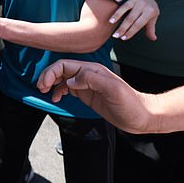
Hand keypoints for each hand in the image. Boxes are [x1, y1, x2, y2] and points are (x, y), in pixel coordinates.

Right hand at [36, 59, 152, 132]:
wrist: (141, 117)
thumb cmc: (131, 104)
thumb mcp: (113, 90)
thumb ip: (92, 80)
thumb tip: (71, 81)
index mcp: (92, 70)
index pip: (65, 66)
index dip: (51, 73)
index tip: (44, 85)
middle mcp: (88, 75)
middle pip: (61, 70)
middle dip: (47, 77)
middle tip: (41, 88)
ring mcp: (87, 84)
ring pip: (62, 79)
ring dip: (51, 84)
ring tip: (45, 93)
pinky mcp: (87, 94)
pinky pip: (67, 89)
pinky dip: (58, 92)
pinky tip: (56, 98)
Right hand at [109, 0, 158, 40]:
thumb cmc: (149, 12)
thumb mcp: (152, 21)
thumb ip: (150, 30)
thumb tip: (153, 39)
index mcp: (149, 12)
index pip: (138, 24)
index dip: (131, 32)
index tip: (123, 38)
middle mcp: (143, 5)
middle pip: (131, 18)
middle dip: (122, 27)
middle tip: (115, 35)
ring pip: (126, 6)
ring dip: (118, 14)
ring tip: (111, 22)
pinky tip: (116, 1)